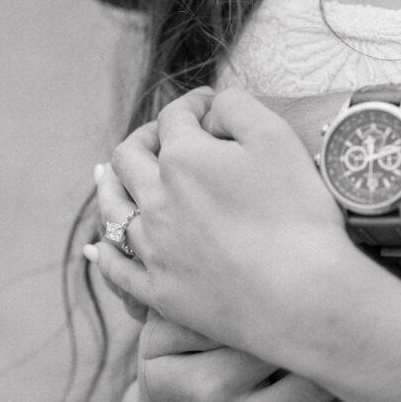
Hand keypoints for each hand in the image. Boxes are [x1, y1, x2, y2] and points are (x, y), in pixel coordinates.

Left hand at [86, 86, 354, 366]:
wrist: (301, 297)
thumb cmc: (297, 214)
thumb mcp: (277, 138)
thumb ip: (237, 107)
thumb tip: (210, 112)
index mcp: (183, 158)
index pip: (175, 117)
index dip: (192, 105)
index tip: (209, 107)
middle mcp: (156, 199)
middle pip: (128, 157)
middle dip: (144, 138)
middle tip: (162, 137)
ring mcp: (153, 249)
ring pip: (112, 209)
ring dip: (109, 186)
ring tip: (112, 178)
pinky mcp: (159, 291)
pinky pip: (117, 268)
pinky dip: (104, 252)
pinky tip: (99, 247)